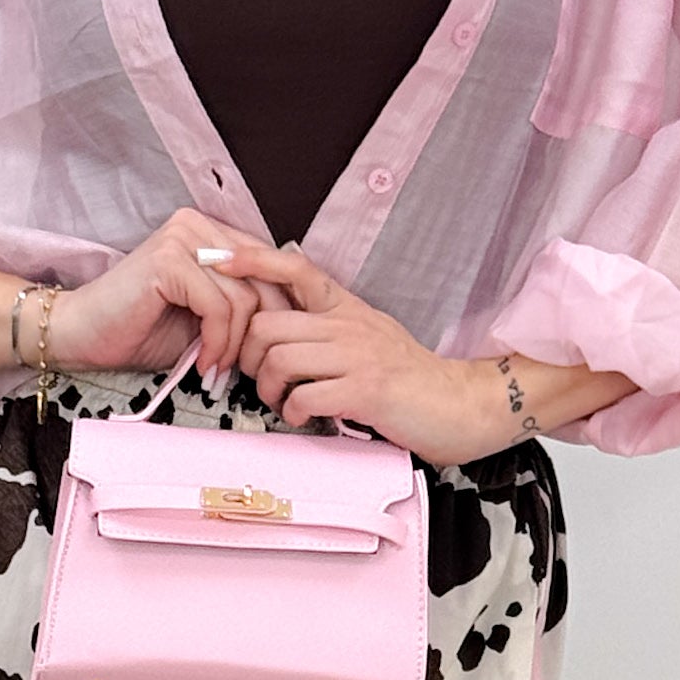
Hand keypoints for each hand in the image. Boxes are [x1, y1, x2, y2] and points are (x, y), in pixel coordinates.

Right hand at [49, 208, 294, 379]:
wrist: (83, 336)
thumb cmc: (140, 329)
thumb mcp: (204, 317)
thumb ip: (240, 306)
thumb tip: (291, 320)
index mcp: (209, 231)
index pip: (268, 266)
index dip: (276, 313)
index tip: (262, 353)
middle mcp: (197, 224)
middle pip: (262, 280)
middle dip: (258, 333)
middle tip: (242, 369)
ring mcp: (181, 237)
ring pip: (242, 297)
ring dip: (234, 344)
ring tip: (217, 370)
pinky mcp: (168, 259)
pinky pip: (218, 306)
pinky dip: (217, 343)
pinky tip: (203, 364)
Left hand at [233, 249, 508, 462]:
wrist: (458, 405)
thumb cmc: (409, 378)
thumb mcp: (368, 337)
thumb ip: (328, 327)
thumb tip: (281, 325)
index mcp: (347, 308)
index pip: (296, 268)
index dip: (254, 261)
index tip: (221, 261)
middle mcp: (349, 324)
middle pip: (268, 324)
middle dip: (250, 358)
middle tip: (260, 380)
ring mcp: (358, 356)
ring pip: (280, 359)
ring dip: (270, 390)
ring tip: (284, 403)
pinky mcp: (365, 390)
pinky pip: (305, 396)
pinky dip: (295, 413)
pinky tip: (306, 418)